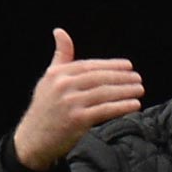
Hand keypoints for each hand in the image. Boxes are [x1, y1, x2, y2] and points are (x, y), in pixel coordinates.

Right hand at [12, 29, 144, 171]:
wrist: (33, 141)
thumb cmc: (44, 110)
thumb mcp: (48, 79)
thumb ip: (60, 57)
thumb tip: (60, 31)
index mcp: (58, 74)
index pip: (89, 66)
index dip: (111, 65)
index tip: (128, 65)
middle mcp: (64, 86)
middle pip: (99, 78)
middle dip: (121, 77)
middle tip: (138, 78)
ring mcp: (71, 103)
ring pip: (104, 93)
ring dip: (125, 91)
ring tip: (139, 89)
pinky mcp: (78, 120)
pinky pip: (105, 110)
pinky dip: (121, 107)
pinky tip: (134, 105)